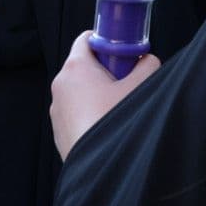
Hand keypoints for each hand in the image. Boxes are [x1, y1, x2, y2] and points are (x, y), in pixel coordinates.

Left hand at [50, 31, 160, 158]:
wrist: (99, 168)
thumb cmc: (114, 124)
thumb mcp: (141, 86)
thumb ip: (147, 65)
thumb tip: (147, 61)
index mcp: (75, 68)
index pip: (87, 38)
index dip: (109, 40)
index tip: (124, 50)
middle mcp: (61, 86)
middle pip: (86, 65)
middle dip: (108, 70)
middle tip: (128, 81)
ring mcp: (57, 110)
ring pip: (82, 91)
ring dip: (101, 94)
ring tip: (121, 108)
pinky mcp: (60, 131)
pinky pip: (78, 112)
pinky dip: (93, 113)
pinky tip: (110, 126)